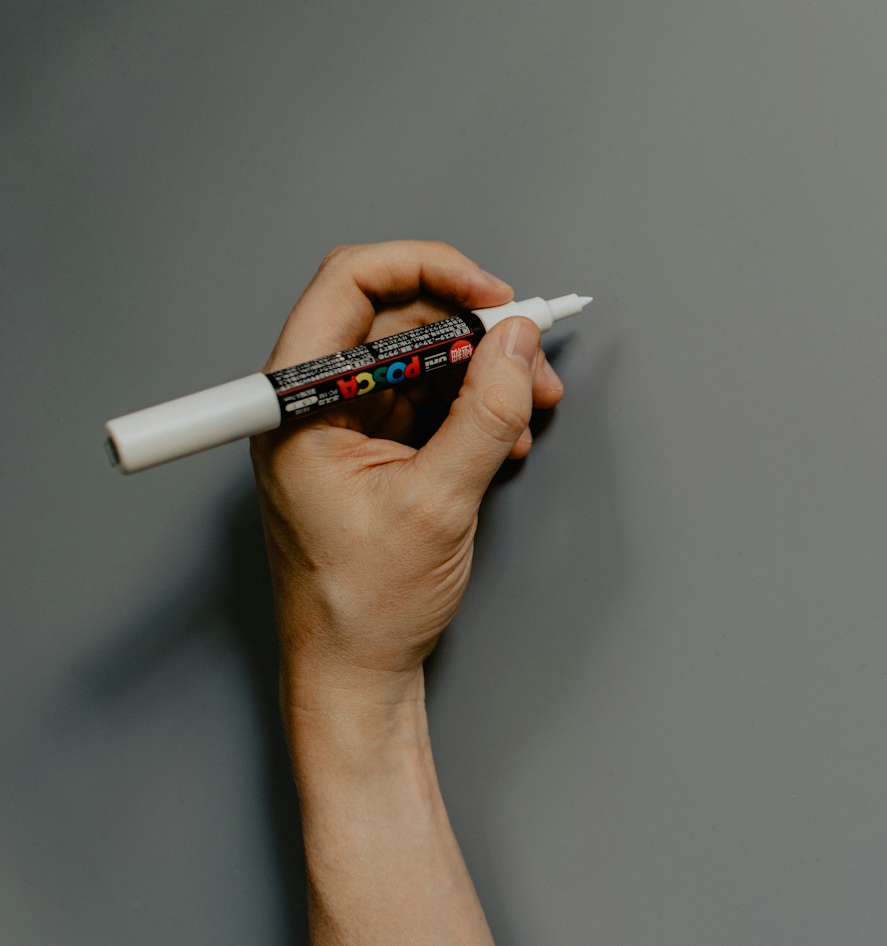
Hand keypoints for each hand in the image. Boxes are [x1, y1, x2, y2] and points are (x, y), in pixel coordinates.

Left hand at [250, 240, 564, 703]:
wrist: (356, 674)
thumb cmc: (363, 606)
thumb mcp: (438, 502)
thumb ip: (485, 414)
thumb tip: (519, 343)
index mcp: (298, 403)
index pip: (352, 285)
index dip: (428, 271)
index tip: (492, 296)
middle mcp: (314, 402)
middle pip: (396, 316)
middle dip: (472, 329)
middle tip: (527, 354)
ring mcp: (344, 425)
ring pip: (421, 357)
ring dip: (482, 371)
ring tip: (530, 405)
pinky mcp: (374, 449)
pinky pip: (429, 399)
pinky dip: (474, 407)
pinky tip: (505, 438)